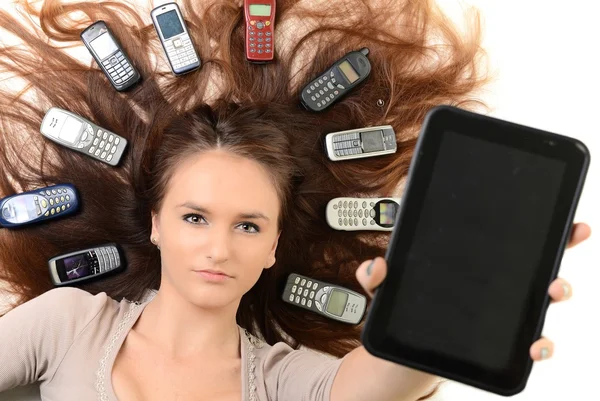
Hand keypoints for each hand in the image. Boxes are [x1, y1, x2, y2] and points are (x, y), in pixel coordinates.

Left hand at [356, 222, 591, 361]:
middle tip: (570, 235)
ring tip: (554, 289)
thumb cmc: (405, 310)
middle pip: (535, 258)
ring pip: (540, 296)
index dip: (534, 218)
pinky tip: (535, 345)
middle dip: (559, 243)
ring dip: (557, 289)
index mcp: (468, 261)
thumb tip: (378, 267)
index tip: (554, 203)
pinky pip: (527, 341)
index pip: (503, 234)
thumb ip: (377, 277)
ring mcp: (500, 311)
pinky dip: (539, 344)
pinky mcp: (500, 342)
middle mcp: (493, 282)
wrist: (406, 353)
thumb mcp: (386, 289)